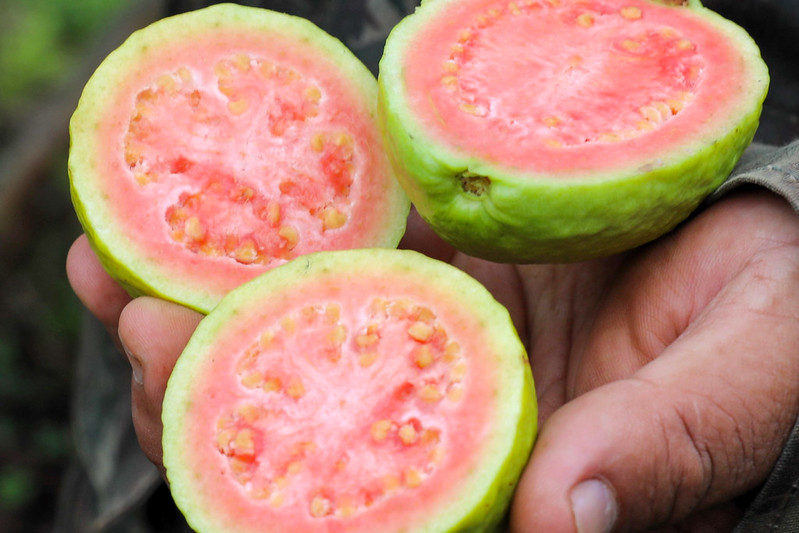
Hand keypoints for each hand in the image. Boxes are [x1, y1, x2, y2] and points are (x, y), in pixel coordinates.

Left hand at [66, 190, 798, 530]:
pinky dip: (270, 247)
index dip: (270, 477)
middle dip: (200, 386)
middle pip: (304, 434)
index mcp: (512, 475)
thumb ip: (665, 447)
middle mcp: (453, 425)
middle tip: (127, 315)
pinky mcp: (432, 279)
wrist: (760, 245)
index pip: (378, 504)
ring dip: (204, 314)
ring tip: (115, 268)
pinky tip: (208, 217)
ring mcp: (434, 348)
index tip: (180, 397)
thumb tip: (561, 517)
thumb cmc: (768, 318)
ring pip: (299, 349)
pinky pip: (337, 268)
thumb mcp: (741, 373)